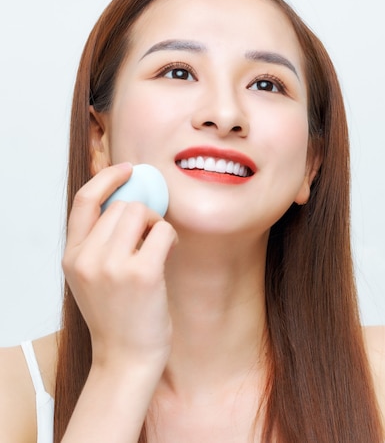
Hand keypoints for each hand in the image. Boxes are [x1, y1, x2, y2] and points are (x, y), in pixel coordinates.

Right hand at [63, 162, 177, 372]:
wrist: (126, 358)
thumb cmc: (118, 314)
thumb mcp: (93, 276)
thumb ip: (101, 241)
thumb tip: (130, 198)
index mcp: (71, 256)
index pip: (84, 200)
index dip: (107, 177)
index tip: (128, 169)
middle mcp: (86, 258)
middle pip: (123, 205)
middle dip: (143, 214)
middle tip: (150, 237)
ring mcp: (112, 266)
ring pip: (143, 213)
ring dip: (156, 225)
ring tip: (156, 250)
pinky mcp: (141, 274)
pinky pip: (163, 231)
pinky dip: (170, 238)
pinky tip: (167, 256)